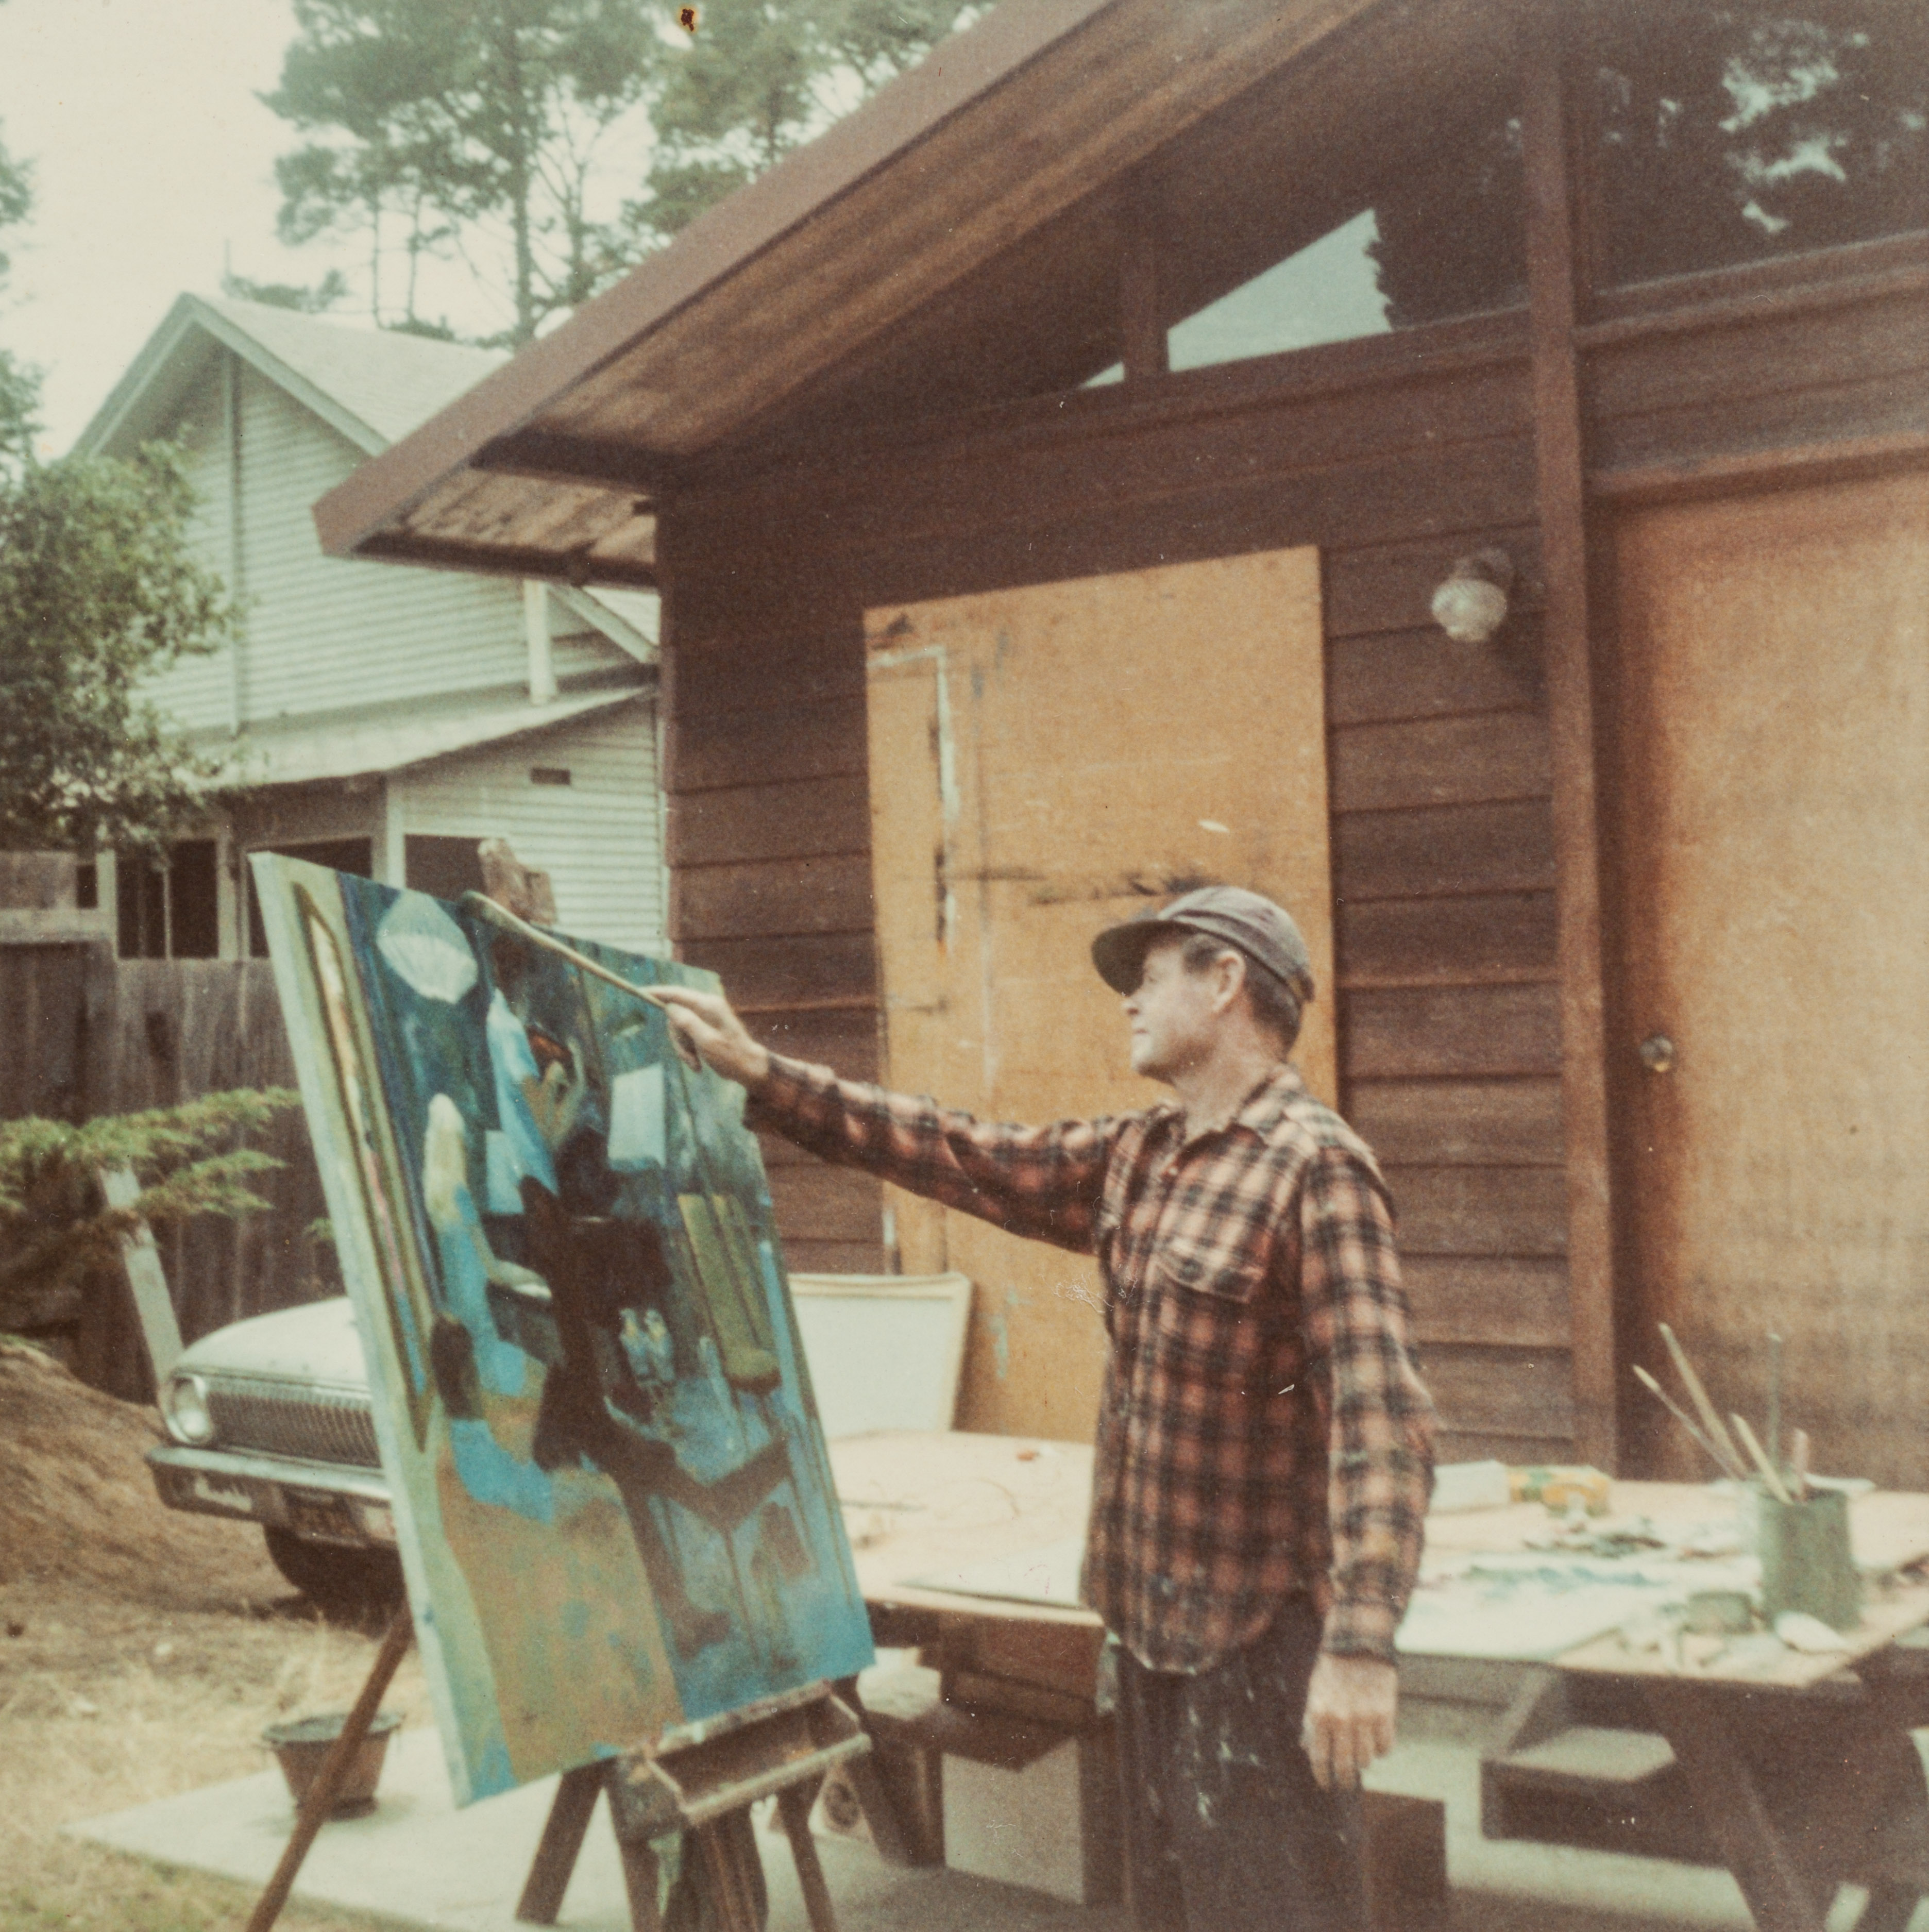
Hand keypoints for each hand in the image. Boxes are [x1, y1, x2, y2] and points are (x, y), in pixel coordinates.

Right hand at [653, 986, 770, 1089]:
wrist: (748, 1068)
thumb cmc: (731, 1056)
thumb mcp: (706, 1042)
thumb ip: (688, 1022)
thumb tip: (670, 1007)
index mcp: (709, 1005)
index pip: (677, 993)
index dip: (658, 992)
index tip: (641, 991)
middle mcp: (707, 1006)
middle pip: (675, 1014)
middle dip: (676, 1038)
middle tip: (687, 1057)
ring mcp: (707, 1015)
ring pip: (679, 1027)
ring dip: (683, 1047)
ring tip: (695, 1063)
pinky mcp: (706, 1025)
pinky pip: (687, 1033)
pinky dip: (688, 1049)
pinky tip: (698, 1063)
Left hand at [1300, 1652, 1396, 1790]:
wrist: (1358, 1646)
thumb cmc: (1332, 1672)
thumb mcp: (1314, 1694)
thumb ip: (1311, 1723)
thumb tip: (1307, 1750)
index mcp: (1319, 1715)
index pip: (1319, 1758)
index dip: (1322, 1776)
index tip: (1326, 1784)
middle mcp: (1341, 1720)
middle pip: (1344, 1766)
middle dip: (1345, 1779)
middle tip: (1346, 1783)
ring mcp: (1364, 1718)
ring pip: (1366, 1760)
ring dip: (1363, 1760)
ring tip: (1361, 1753)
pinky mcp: (1385, 1714)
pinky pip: (1386, 1747)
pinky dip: (1382, 1749)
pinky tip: (1376, 1741)